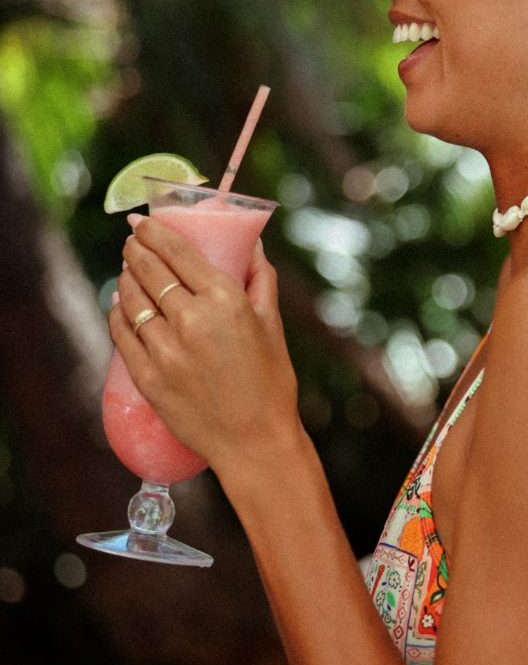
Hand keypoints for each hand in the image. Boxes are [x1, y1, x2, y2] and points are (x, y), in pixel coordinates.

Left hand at [110, 215, 299, 473]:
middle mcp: (191, 320)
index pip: (177, 251)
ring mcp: (165, 350)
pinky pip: (121, 333)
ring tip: (126, 271)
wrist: (255, 442)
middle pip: (148, 270)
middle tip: (131, 241)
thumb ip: (261, 279)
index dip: (153, 231)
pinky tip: (120, 305)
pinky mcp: (148, 377)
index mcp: (224, 300)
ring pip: (130, 298)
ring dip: (124, 278)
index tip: (141, 221)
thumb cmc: (271, 383)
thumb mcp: (273, 325)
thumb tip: (252, 244)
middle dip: (134, 249)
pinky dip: (117, 314)